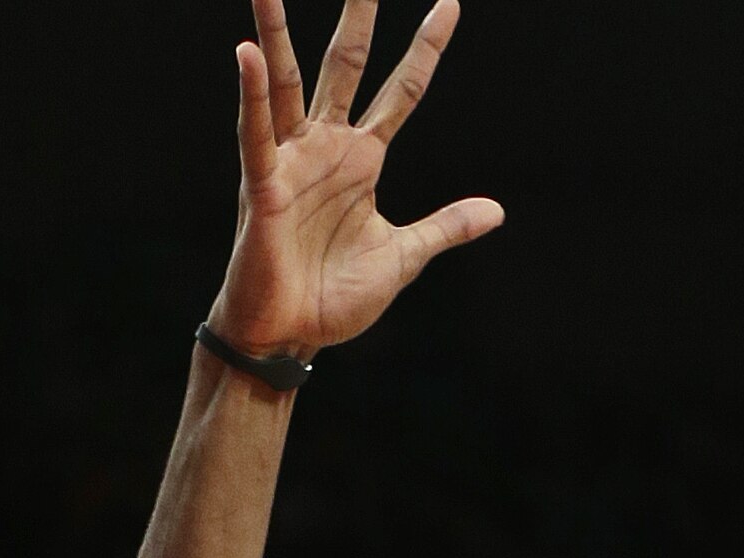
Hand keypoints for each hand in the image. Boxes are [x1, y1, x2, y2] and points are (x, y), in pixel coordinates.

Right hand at [206, 0, 503, 358]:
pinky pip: (256, 133)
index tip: (448, 3)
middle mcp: (327, 147)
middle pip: (344, 65)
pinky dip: (251, 93)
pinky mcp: (263, 186)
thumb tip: (495, 211)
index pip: (403, 90)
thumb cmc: (334, 298)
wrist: (290, 337)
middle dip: (358, 17)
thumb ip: (445, 227)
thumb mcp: (404, 257)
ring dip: (276, 32)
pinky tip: (247, 53)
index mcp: (363, 160)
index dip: (426, 48)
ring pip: (286, 82)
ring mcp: (293, 162)